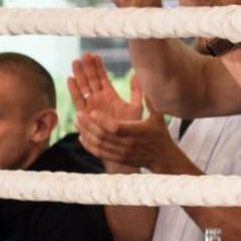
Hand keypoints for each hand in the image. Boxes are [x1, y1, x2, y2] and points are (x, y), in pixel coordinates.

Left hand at [67, 56, 175, 170]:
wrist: (162, 158)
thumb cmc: (159, 134)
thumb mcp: (157, 116)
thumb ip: (149, 100)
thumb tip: (141, 81)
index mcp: (136, 132)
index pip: (116, 127)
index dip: (103, 121)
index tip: (93, 112)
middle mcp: (127, 144)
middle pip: (103, 136)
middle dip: (89, 125)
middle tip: (79, 114)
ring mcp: (121, 153)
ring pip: (98, 144)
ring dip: (86, 133)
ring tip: (77, 121)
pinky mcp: (117, 159)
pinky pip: (98, 152)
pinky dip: (88, 144)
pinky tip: (81, 136)